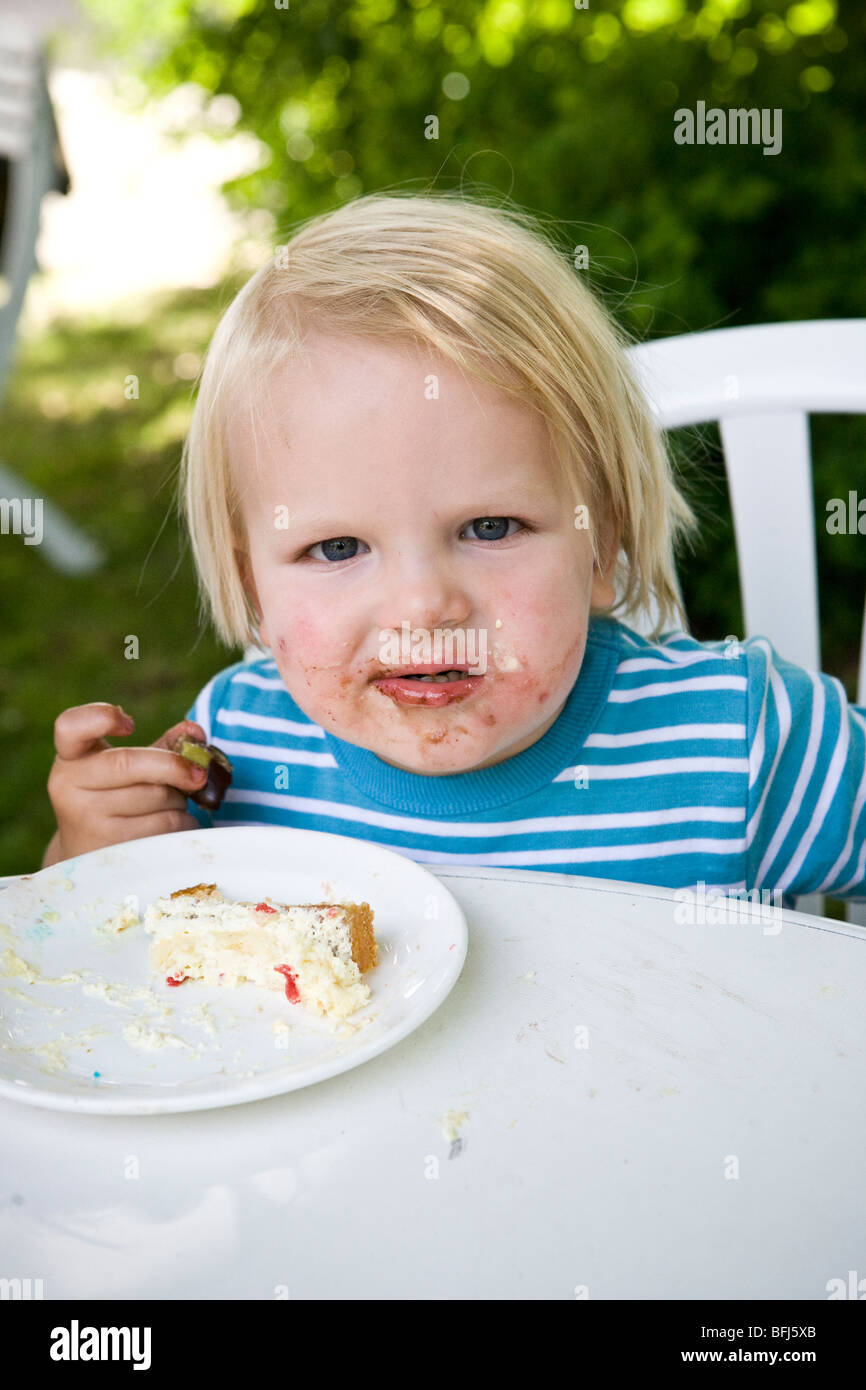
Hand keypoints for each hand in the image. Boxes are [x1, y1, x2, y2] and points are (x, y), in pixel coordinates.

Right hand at [46, 703, 209, 860]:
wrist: (92, 855)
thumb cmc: (116, 801)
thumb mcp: (127, 769)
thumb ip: (162, 746)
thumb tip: (196, 731)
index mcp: (71, 758)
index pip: (70, 726)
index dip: (101, 717)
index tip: (130, 724)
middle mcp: (69, 787)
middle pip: (127, 763)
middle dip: (173, 766)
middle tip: (199, 774)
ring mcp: (86, 819)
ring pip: (155, 797)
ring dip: (179, 799)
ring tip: (172, 805)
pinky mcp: (111, 847)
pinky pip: (165, 825)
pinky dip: (183, 822)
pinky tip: (174, 825)